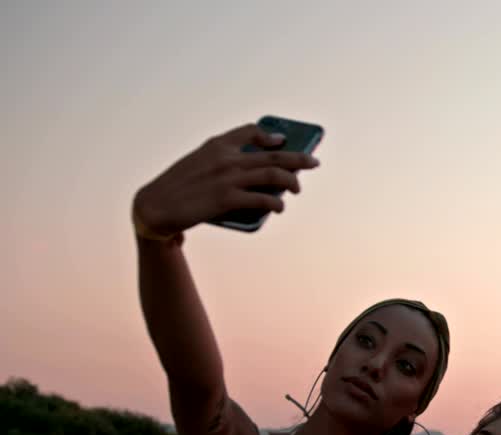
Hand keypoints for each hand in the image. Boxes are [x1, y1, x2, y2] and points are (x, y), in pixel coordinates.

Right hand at [132, 123, 319, 241]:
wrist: (155, 207)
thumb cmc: (178, 187)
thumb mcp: (197, 162)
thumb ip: (221, 158)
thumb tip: (252, 170)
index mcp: (216, 145)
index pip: (249, 131)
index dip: (269, 135)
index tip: (282, 140)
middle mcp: (225, 157)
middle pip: (272, 155)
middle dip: (298, 158)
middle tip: (314, 162)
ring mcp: (228, 178)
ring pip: (273, 176)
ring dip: (292, 182)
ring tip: (297, 189)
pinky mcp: (227, 199)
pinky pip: (262, 199)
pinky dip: (276, 203)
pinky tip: (279, 207)